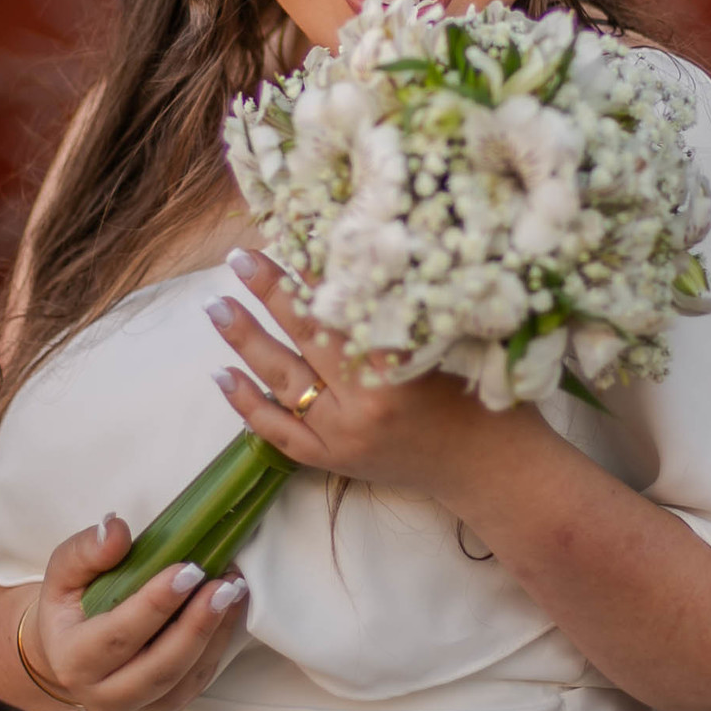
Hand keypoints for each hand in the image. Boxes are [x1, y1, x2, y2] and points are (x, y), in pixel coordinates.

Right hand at [22, 515, 248, 710]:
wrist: (69, 653)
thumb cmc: (70, 607)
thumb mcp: (64, 572)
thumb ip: (86, 551)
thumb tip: (116, 530)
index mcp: (72, 660)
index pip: (118, 636)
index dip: (156, 604)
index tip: (188, 570)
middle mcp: (100, 696)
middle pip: (158, 667)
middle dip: (197, 625)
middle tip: (225, 585)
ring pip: (182, 680)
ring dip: (214, 635)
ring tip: (234, 591)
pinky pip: (194, 686)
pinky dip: (216, 648)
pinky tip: (229, 613)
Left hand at [206, 247, 534, 498]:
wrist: (493, 470)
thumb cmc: (486, 397)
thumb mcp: (452, 342)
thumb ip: (404, 310)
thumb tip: (355, 256)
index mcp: (396, 370)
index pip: (339, 311)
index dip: (308, 275)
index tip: (284, 240)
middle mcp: (362, 406)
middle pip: (303, 340)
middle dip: (268, 296)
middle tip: (238, 260)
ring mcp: (343, 438)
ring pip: (282, 383)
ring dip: (246, 342)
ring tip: (216, 307)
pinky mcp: (334, 462)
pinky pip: (278, 433)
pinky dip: (247, 405)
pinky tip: (222, 375)